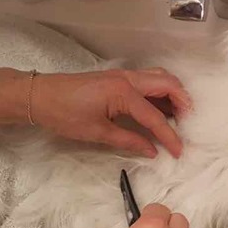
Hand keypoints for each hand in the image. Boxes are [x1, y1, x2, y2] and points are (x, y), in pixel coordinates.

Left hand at [30, 68, 191, 157]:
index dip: (170, 136)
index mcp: (123, 93)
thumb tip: (152, 150)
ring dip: (174, 94)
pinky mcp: (118, 78)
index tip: (180, 152)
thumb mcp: (97, 132)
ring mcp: (123, 76)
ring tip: (179, 115)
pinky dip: (161, 92)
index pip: (156, 117)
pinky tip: (161, 109)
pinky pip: (149, 80)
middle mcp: (128, 79)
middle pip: (168, 84)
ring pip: (160, 77)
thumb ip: (128, 140)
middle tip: (189, 124)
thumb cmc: (64, 115)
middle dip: (184, 103)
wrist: (38, 96)